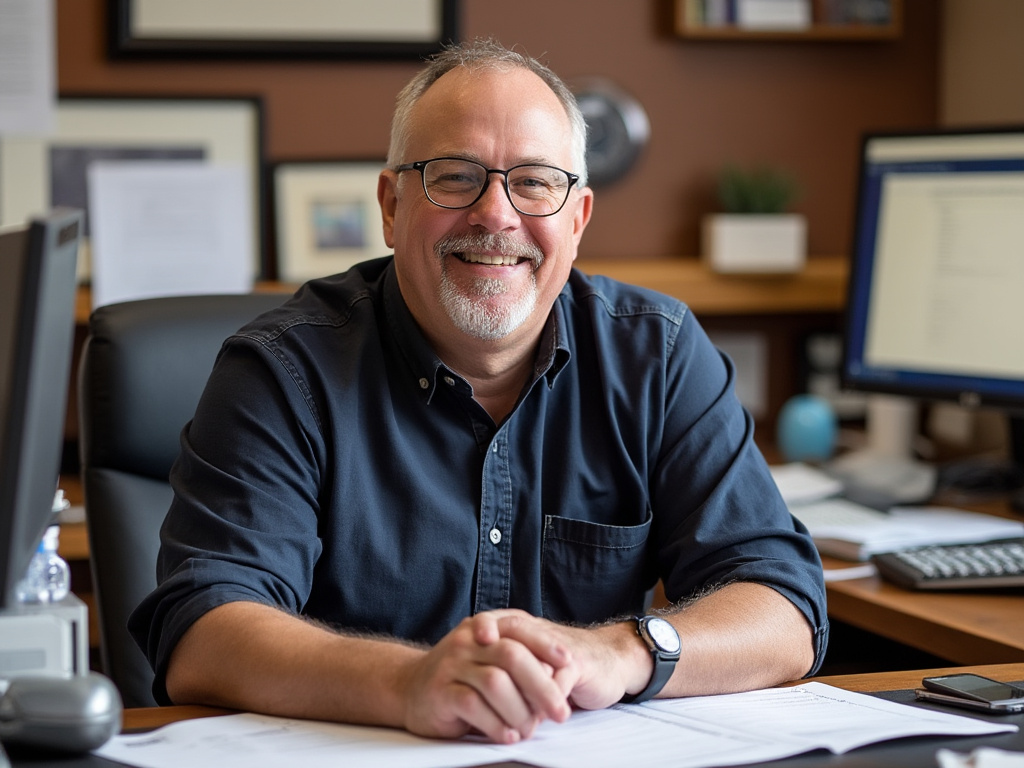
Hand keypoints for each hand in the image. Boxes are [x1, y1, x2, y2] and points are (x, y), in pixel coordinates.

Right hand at [399, 609, 576, 742]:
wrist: (408, 687)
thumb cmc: (459, 675)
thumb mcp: (487, 659)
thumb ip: (517, 662)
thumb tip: (557, 680)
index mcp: (483, 628)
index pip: (519, 629)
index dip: (546, 645)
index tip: (569, 663)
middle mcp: (467, 642)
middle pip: (512, 656)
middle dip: (541, 686)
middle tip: (561, 711)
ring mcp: (452, 665)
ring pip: (495, 682)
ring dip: (519, 710)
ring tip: (530, 729)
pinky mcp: (440, 693)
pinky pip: (473, 706)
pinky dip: (496, 724)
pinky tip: (508, 735)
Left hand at [488, 614, 645, 710]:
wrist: (610, 660)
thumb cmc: (563, 664)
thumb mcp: (532, 660)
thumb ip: (506, 668)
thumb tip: (473, 692)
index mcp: (524, 627)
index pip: (496, 620)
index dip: (482, 629)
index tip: (469, 644)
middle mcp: (539, 632)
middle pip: (513, 639)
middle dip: (498, 666)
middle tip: (482, 690)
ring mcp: (558, 647)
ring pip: (533, 665)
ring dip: (523, 695)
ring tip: (516, 721)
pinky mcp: (578, 664)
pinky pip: (558, 681)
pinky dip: (546, 701)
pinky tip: (542, 717)